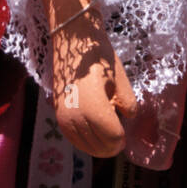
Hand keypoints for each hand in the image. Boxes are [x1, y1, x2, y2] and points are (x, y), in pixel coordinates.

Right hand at [52, 11, 138, 156]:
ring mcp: (63, 118)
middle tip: (119, 129)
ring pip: (87, 147)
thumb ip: (128, 103)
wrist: (71, 41)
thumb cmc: (99, 56)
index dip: (123, 136)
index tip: (126, 126)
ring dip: (100, 143)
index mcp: (93, 108)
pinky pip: (74, 139)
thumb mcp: (120, 79)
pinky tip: (94, 130)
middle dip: (113, 143)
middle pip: (100, 147)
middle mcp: (75, 117)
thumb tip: (128, 118)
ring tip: (106, 127)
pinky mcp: (58, 115)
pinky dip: (86, 140)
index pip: (113, 138)